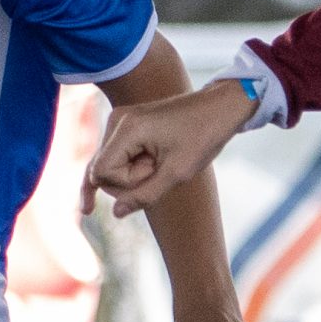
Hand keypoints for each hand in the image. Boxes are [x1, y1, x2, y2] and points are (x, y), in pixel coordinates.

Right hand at [82, 81, 256, 218]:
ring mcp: (120, 120)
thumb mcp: (177, 172)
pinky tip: (135, 171)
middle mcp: (116, 119)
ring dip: (132, 173)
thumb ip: (144, 194)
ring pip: (108, 164)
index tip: (155, 171)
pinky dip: (129, 166)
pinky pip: (116, 155)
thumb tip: (116, 213)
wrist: (219, 107)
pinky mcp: (127, 124)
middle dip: (128, 179)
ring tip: (160, 159)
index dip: (126, 183)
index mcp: (127, 127)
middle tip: (161, 164)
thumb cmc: (202, 136)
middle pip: (101, 169)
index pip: (101, 172)